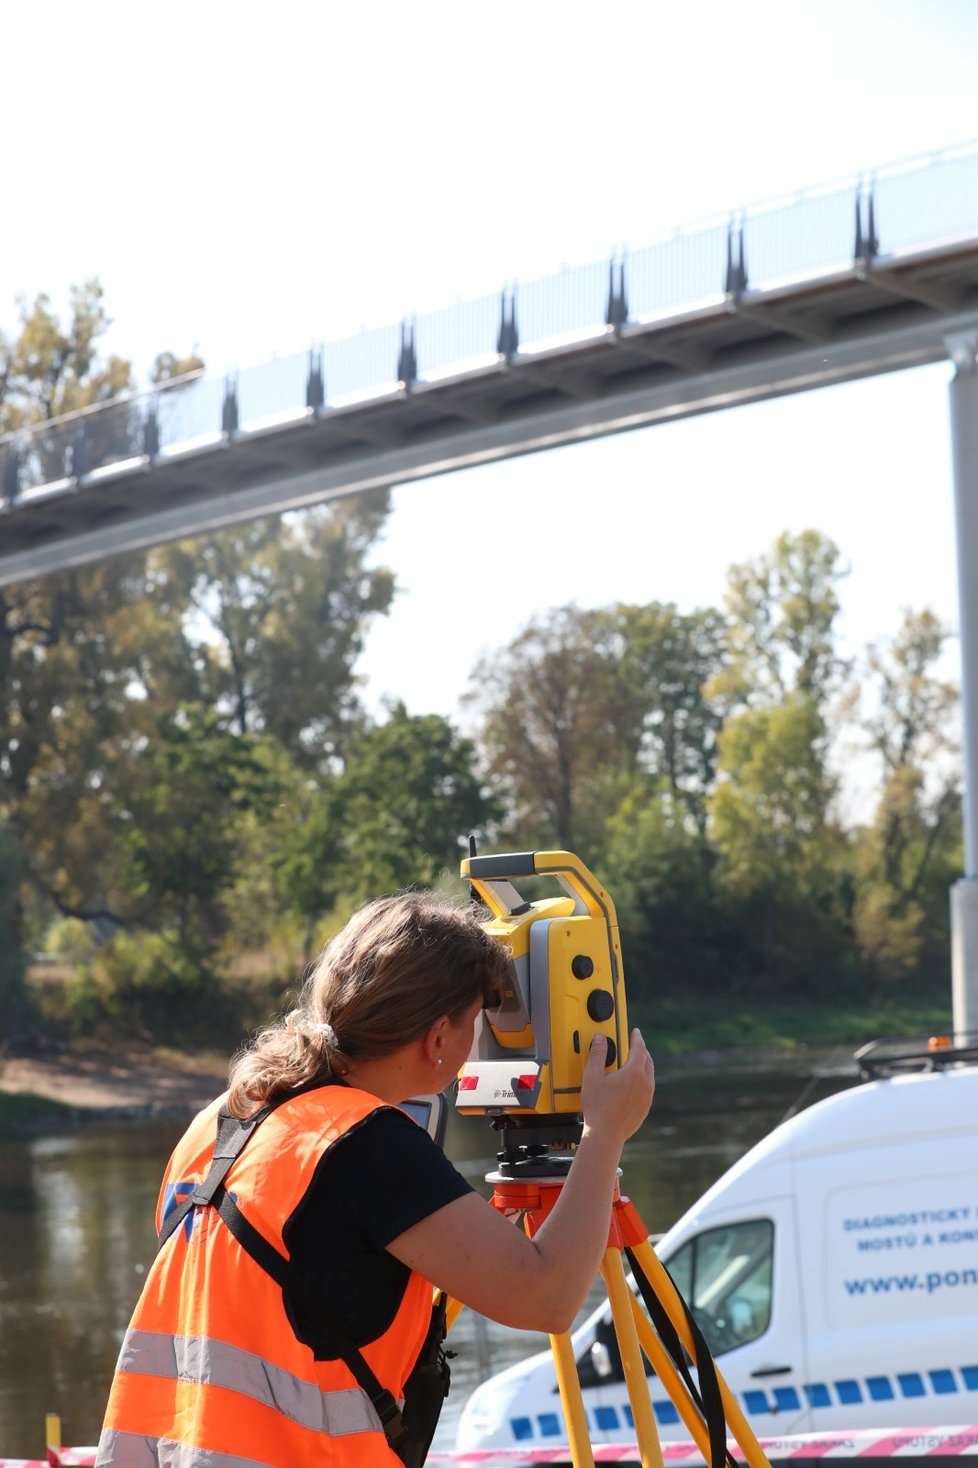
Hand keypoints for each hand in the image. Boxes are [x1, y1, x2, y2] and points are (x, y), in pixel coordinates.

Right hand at [580, 1029, 654, 1145]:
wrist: (606, 1135)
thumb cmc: (598, 1108)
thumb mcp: (592, 1076)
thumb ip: (596, 1054)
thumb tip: (600, 1038)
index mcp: (634, 1073)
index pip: (639, 1048)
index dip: (636, 1038)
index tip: (635, 1032)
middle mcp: (645, 1084)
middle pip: (647, 1060)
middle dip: (641, 1050)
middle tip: (635, 1045)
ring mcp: (647, 1097)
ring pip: (649, 1075)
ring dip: (643, 1065)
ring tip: (634, 1063)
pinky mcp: (645, 1108)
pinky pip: (648, 1088)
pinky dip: (643, 1080)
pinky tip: (634, 1083)